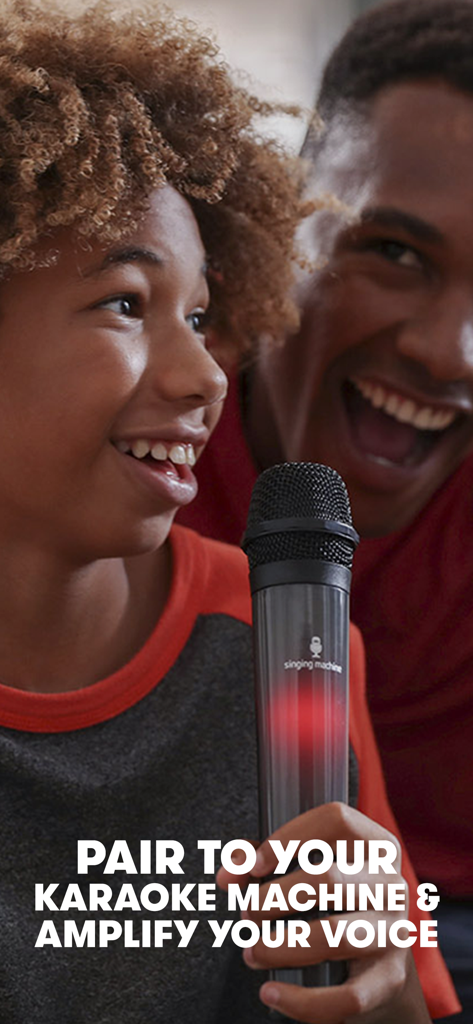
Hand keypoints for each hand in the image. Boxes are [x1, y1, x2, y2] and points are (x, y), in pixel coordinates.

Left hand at [216, 802, 430, 1022]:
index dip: (290, 838)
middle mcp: (392, 884)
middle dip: (275, 898)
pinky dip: (302, 1000)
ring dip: (281, 946)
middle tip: (246, 914)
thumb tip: (229, 872)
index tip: (254, 865)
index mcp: (375, 845)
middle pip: (329, 879)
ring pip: (335, 937)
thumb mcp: (305, 870)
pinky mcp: (388, 981)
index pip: (336, 821)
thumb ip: (260, 860)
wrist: (382, 967)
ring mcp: (394, 933)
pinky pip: (345, 997)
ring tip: (251, 952)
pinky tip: (271, 993)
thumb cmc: (336, 905)